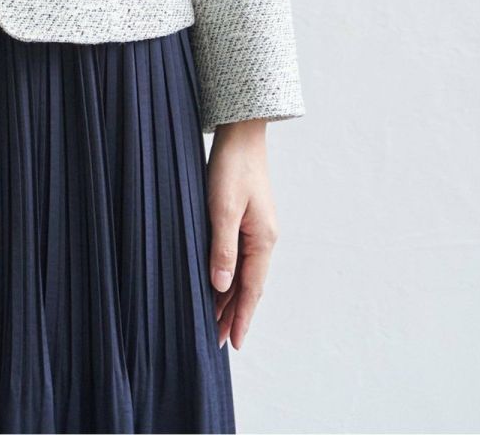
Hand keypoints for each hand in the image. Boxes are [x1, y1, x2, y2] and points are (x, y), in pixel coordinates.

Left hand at [205, 120, 278, 351]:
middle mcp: (263, 239)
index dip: (241, 317)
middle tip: (219, 341)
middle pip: (249, 286)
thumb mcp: (222, 208)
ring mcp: (257, 229)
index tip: (234, 344)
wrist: (241, 134)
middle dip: (235, 314)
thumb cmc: (231, 167)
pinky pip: (239, 257)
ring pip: (244, 273)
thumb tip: (221, 287)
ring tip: (216, 321)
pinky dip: (230, 275)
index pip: (251, 289)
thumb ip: (222, 248)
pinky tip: (218, 283)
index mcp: (262, 240)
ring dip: (231, 297)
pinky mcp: (247, 219)